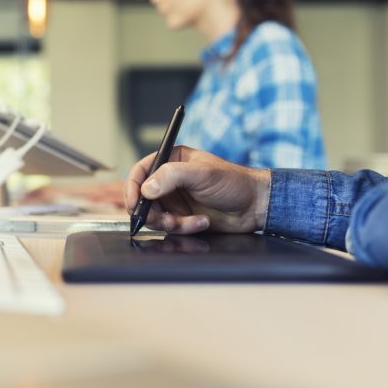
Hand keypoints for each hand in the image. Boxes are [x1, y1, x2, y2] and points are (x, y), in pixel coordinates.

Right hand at [124, 146, 270, 234]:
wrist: (255, 206)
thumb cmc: (234, 182)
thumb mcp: (202, 173)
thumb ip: (171, 176)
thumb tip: (146, 189)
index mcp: (171, 160)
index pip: (140, 171)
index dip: (132, 187)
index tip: (134, 202)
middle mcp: (169, 180)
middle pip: (143, 198)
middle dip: (152, 212)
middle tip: (164, 219)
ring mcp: (175, 200)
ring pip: (155, 216)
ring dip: (171, 222)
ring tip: (191, 221)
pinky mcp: (182, 218)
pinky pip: (171, 227)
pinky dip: (185, 228)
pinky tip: (202, 222)